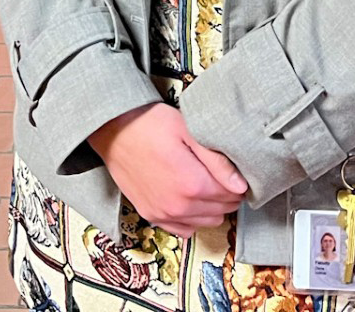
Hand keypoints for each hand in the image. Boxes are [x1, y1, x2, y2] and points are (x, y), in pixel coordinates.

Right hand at [89, 102, 248, 236]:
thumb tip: (241, 185)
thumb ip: (217, 161)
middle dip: (227, 194)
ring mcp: (162, 215)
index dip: (238, 180)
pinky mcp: (150, 216)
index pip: (233, 194)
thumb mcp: (189, 131)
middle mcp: (178, 207)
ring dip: (212, 207)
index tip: (234, 168)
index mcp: (191, 185)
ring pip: (206, 222)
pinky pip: (184, 229)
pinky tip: (189, 197)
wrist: (113, 130)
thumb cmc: (150, 124)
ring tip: (205, 182)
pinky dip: (192, 217)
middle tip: (221, 172)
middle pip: (222, 210)